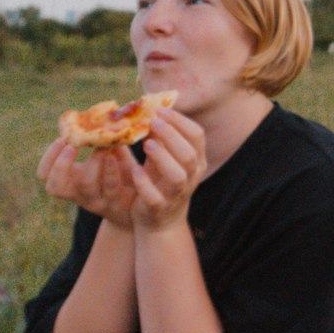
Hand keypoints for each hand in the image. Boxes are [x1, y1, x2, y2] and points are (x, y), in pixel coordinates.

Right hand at [38, 138, 139, 229]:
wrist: (143, 204)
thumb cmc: (123, 174)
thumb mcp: (107, 157)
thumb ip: (100, 140)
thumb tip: (97, 115)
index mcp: (72, 182)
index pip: (45, 176)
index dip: (48, 159)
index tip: (62, 139)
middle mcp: (80, 194)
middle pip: (55, 187)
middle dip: (61, 164)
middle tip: (71, 145)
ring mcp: (97, 201)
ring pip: (85, 185)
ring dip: (92, 162)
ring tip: (103, 146)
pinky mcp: (116, 203)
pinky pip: (110, 189)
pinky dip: (111, 170)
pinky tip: (116, 154)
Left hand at [129, 110, 207, 232]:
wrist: (160, 222)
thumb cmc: (162, 182)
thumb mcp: (167, 158)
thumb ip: (162, 138)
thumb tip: (150, 110)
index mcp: (196, 161)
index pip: (197, 136)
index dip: (180, 121)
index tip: (160, 110)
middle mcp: (191, 177)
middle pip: (189, 154)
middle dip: (172, 136)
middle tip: (153, 122)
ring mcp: (177, 194)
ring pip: (177, 176)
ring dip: (162, 158)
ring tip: (146, 144)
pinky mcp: (160, 208)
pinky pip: (155, 197)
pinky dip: (145, 183)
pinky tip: (136, 171)